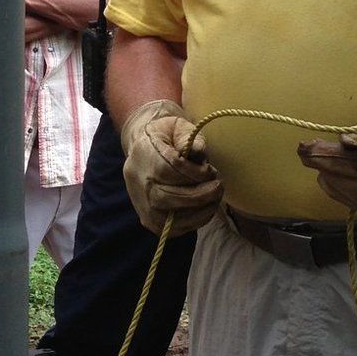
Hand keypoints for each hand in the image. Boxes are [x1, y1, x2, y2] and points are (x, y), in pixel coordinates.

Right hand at [120, 99, 223, 234]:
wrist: (142, 151)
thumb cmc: (166, 137)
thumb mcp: (177, 126)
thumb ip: (188, 136)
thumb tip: (198, 152)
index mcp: (144, 153)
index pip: (168, 169)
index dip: (194, 172)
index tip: (209, 169)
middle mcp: (137, 181)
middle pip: (166, 197)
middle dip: (199, 195)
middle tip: (218, 187)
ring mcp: (141, 203)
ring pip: (168, 217)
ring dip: (199, 212)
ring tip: (215, 199)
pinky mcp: (147, 220)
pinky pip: (171, 229)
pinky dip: (193, 223)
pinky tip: (205, 210)